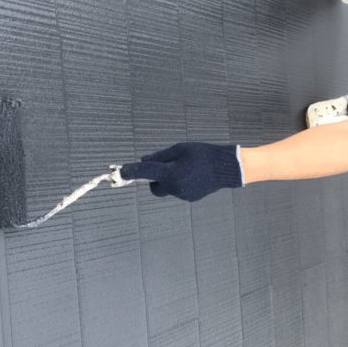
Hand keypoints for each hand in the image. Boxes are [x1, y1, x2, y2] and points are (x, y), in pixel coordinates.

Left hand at [120, 142, 242, 201]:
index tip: (121, 172)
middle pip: (155, 187)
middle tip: (162, 166)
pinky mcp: (190, 198)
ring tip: (185, 167)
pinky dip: (179, 182)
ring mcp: (183, 195)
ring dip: (169, 179)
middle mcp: (175, 187)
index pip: (146, 173)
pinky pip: (178, 190)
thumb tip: (144, 161)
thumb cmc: (203, 154)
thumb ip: (160, 156)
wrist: (226, 168)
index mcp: (171, 173)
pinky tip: (192, 174)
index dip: (131, 172)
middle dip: (154, 179)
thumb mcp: (180, 149)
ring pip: (167, 188)